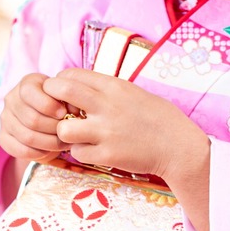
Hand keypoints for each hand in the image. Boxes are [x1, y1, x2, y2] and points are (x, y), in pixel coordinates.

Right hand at [0, 73, 71, 162]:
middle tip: (68, 133)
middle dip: (54, 128)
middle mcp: (12, 99)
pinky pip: (21, 150)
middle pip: (32, 119)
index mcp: (27, 83)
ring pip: (28, 137)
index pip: (29, 92)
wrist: (48, 120)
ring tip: (64, 143)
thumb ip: (69, 101)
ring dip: (50, 143)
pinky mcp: (4, 137)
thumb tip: (74, 112)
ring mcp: (5, 119)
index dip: (49, 105)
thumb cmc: (60, 105)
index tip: (64, 113)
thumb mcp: (65, 98)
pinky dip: (39, 153)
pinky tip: (50, 150)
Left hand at [44, 68, 212, 230]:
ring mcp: (107, 132)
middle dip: (50, 100)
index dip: (60, 84)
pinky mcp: (108, 156)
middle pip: (61, 91)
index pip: (71, 75)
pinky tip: (94, 150)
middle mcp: (108, 106)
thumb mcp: (134, 93)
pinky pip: (78, 153)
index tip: (63, 94)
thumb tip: (79, 87)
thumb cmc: (158, 118)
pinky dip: (82, 153)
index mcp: (115, 87)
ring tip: (78, 136)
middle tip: (56, 111)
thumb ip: (107, 90)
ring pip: (63, 129)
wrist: (179, 147)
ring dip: (65, 133)